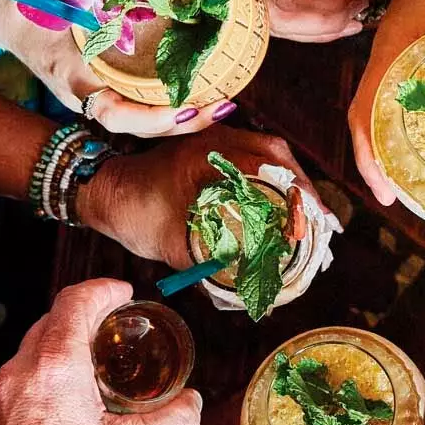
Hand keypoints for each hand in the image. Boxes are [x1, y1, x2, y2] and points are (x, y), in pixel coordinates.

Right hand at [0, 0, 237, 136]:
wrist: (0, 13)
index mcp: (74, 77)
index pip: (114, 114)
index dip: (150, 118)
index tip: (185, 109)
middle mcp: (86, 95)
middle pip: (139, 127)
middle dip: (183, 122)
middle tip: (225, 104)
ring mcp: (95, 95)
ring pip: (144, 121)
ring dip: (184, 116)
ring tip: (224, 101)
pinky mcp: (104, 86)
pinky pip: (140, 104)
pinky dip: (170, 103)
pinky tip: (202, 92)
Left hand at [0, 279, 202, 424]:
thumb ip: (170, 421)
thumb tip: (192, 405)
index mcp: (53, 372)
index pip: (73, 303)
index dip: (102, 291)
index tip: (122, 295)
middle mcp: (17, 378)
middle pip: (48, 324)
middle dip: (83, 319)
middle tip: (116, 330)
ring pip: (30, 356)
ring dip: (62, 351)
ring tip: (95, 370)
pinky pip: (17, 385)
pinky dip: (44, 380)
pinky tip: (68, 409)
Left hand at [80, 125, 324, 268]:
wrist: (103, 190)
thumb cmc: (131, 211)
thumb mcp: (170, 241)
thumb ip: (208, 262)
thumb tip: (248, 286)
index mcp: (211, 151)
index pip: (269, 166)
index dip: (296, 196)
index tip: (311, 224)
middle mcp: (219, 137)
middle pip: (278, 156)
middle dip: (303, 190)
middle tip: (320, 224)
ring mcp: (218, 140)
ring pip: (270, 156)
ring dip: (291, 185)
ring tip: (309, 218)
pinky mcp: (215, 151)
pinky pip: (255, 160)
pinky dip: (273, 182)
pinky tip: (283, 206)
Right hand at [347, 0, 424, 203]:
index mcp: (397, 50)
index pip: (364, 113)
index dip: (369, 157)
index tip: (387, 193)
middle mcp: (395, 56)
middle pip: (377, 120)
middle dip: (392, 162)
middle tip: (420, 196)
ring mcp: (408, 51)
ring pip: (395, 107)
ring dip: (407, 141)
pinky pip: (418, 89)